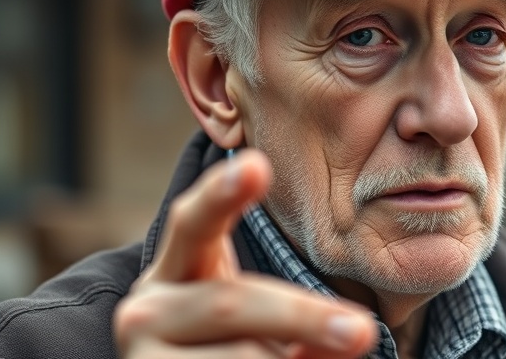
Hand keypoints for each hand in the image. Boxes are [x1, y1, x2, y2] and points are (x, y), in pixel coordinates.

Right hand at [113, 149, 377, 357]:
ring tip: (317, 358)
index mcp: (179, 265)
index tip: (256, 165)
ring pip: (242, 357)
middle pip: (231, 304)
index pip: (195, 222)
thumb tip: (357, 333)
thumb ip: (301, 319)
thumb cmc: (233, 343)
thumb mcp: (265, 320)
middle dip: (303, 318)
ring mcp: (142, 356)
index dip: (222, 195)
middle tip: (364, 330)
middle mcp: (147, 309)